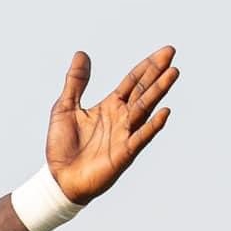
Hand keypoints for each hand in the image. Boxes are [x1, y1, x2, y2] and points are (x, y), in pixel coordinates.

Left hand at [45, 46, 178, 203]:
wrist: (58, 180)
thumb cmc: (62, 147)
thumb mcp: (64, 108)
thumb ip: (75, 82)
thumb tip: (81, 53)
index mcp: (110, 106)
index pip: (133, 81)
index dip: (147, 66)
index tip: (165, 51)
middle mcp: (121, 118)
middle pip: (143, 90)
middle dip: (157, 72)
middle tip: (171, 53)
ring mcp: (124, 135)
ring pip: (144, 109)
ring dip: (158, 91)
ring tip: (173, 73)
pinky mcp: (123, 154)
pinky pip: (140, 138)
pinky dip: (152, 126)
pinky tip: (164, 112)